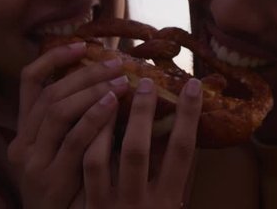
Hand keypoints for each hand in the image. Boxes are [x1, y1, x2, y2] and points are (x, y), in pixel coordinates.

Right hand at [8, 42, 128, 207]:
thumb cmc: (72, 187)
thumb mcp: (67, 150)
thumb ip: (77, 121)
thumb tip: (110, 83)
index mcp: (25, 130)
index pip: (29, 81)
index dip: (53, 58)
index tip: (82, 44)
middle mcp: (23, 142)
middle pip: (50, 93)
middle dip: (85, 73)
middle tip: (117, 62)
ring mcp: (33, 161)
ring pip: (58, 111)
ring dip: (91, 90)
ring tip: (121, 80)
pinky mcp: (50, 179)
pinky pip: (73, 140)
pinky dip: (93, 118)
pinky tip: (113, 104)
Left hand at [83, 77, 202, 208]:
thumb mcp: (172, 205)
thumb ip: (177, 174)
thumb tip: (184, 127)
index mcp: (169, 202)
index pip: (183, 150)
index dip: (189, 116)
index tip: (193, 84)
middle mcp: (141, 204)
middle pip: (139, 149)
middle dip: (141, 112)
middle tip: (144, 80)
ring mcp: (111, 207)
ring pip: (102, 156)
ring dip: (106, 122)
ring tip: (111, 94)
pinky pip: (83, 168)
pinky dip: (87, 140)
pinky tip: (90, 119)